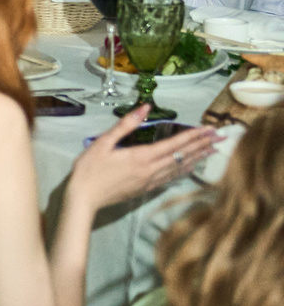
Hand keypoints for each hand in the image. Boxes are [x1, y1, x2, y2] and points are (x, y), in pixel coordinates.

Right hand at [68, 106, 223, 211]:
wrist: (84, 198)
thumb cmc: (90, 168)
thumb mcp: (103, 142)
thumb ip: (125, 125)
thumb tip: (145, 108)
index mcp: (141, 157)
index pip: (174, 144)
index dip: (193, 136)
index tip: (209, 129)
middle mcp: (151, 170)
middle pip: (182, 156)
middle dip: (202, 145)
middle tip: (220, 138)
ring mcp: (150, 181)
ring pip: (180, 168)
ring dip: (198, 158)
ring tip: (213, 150)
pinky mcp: (146, 188)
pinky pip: (172, 177)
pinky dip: (185, 170)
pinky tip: (191, 167)